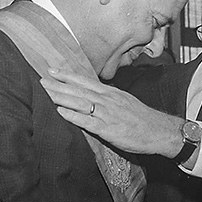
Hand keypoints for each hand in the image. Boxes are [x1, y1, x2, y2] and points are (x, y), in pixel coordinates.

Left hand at [41, 67, 183, 156]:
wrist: (159, 131)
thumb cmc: (142, 118)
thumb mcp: (124, 102)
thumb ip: (108, 99)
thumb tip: (93, 97)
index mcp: (111, 94)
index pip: (85, 81)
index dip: (68, 76)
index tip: (53, 70)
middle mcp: (107, 100)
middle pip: (79, 90)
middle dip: (59, 84)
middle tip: (41, 78)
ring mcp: (107, 114)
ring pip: (80, 102)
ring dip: (61, 96)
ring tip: (45, 91)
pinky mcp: (108, 129)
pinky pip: (87, 121)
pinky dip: (73, 115)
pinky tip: (60, 111)